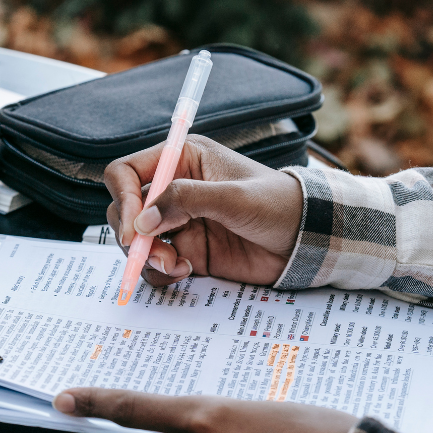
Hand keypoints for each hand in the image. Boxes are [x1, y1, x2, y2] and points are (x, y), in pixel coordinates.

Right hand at [104, 135, 302, 287]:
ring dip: (147, 257)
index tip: (134, 229)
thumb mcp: (235, 198)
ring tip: (176, 266)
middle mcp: (174, 190)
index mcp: (182, 160)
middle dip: (133, 235)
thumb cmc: (279, 205)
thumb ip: (186, 200)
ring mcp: (178, 223)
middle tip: (155, 254)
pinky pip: (155, 265)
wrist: (307, 242)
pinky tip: (187, 271)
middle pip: (125, 209)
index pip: (128, 172)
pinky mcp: (186, 251)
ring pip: (136, 241)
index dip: (124, 198)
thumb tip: (143, 220)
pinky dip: (161, 273)